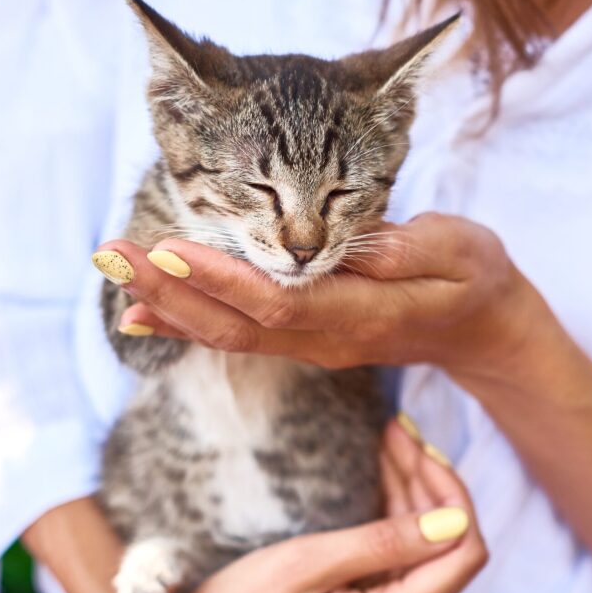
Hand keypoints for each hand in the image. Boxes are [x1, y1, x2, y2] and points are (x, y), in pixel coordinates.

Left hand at [96, 213, 554, 382]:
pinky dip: (188, 324)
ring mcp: (315, 346)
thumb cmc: (473, 278)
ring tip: (112, 272)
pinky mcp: (306, 339)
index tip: (171, 250)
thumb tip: (344, 246)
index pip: (282, 301)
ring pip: (230, 334)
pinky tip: (143, 313)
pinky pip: (239, 337)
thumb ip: (407, 249)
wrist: (480, 329)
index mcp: (367, 314)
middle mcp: (331, 339)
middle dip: (172, 289)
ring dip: (169, 304)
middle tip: (111, 254)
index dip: (223, 279)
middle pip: (239, 323)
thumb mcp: (461, 251)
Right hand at [172, 420, 486, 592]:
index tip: (419, 447)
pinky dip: (392, 507)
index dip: (453, 495)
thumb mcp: (306, 566)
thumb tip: (457, 521)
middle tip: (396, 427)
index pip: (464, 552)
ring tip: (388, 435)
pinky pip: (398, 550)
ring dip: (410, 487)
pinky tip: (380, 469)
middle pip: (446, 541)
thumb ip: (384, 543)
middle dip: (427, 478)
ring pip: (424, 541)